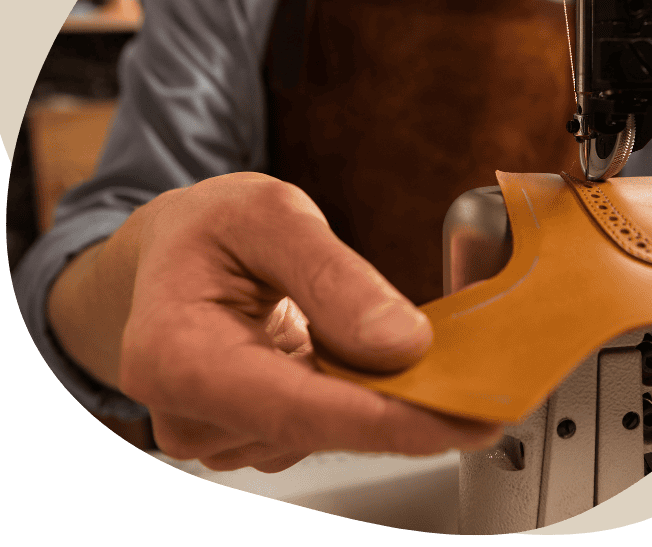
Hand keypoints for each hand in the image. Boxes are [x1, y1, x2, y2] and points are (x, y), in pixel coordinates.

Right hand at [48, 173, 501, 471]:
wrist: (170, 256)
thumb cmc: (207, 228)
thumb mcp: (269, 214)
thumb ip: (331, 275)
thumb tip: (400, 343)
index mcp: (176, 355)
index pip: (295, 409)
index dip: (386, 420)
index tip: (460, 422)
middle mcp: (189, 413)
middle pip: (318, 428)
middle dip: (403, 407)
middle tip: (481, 386)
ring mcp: (218, 434)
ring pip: (326, 433)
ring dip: (381, 398)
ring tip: (409, 349)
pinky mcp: (248, 437)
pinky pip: (321, 427)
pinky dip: (360, 397)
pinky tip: (368, 361)